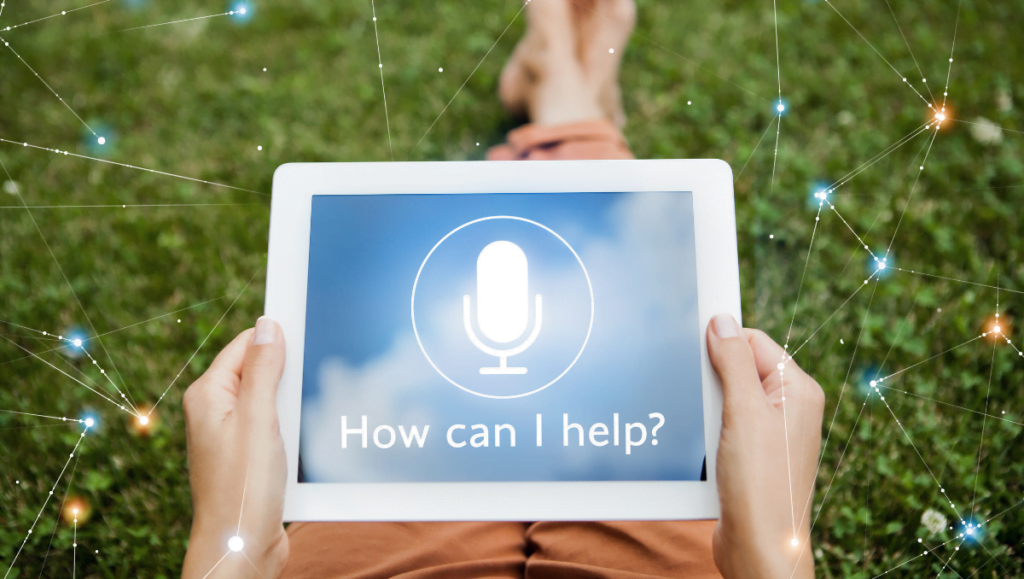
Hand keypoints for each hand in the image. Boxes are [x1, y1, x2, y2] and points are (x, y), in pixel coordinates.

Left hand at [181, 318, 288, 578]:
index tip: (308, 336)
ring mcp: (232, 435)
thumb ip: (265, 368)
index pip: (245, 345)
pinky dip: (293, 429)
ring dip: (293, 408)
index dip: (277, 340)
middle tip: (307, 391)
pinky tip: (303, 442)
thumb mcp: (259, 418)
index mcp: (208, 394)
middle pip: (261, 372)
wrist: (241, 546)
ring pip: (273, 402)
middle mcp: (216, 411)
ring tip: (301, 425)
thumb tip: (268, 325)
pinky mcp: (249, 457)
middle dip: (289, 377)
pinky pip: (276, 428)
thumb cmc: (243, 488)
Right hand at [707, 314, 824, 578]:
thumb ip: (732, 361)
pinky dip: (706, 433)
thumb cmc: (761, 486)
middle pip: (737, 368)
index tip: (693, 347)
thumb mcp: (743, 412)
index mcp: (798, 389)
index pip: (753, 340)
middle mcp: (789, 408)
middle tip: (705, 404)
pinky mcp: (751, 456)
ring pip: (724, 399)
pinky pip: (722, 427)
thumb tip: (721, 321)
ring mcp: (770, 434)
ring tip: (707, 435)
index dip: (722, 343)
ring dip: (706, 410)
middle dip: (711, 381)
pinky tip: (703, 450)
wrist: (758, 549)